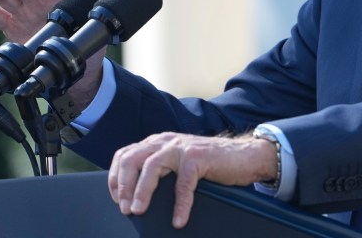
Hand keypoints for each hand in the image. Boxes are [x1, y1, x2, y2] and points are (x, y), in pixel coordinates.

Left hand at [108, 132, 277, 228]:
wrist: (245, 155)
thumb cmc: (211, 164)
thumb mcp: (178, 163)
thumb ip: (160, 170)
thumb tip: (135, 197)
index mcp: (157, 143)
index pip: (125, 155)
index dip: (116, 178)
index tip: (116, 199)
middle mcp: (166, 141)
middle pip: (132, 158)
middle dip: (123, 185)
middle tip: (124, 208)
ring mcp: (182, 147)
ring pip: (151, 167)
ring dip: (141, 191)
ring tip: (138, 211)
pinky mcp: (199, 157)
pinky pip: (183, 184)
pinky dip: (179, 204)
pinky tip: (178, 220)